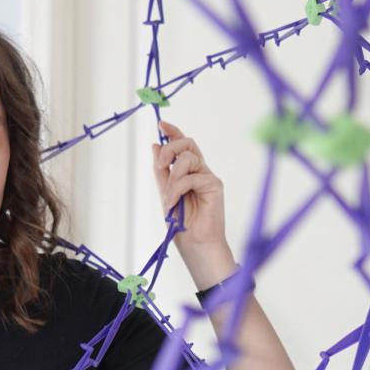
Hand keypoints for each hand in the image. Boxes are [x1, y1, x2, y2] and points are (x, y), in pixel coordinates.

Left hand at [150, 121, 235, 289]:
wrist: (195, 244)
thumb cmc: (182, 224)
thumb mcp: (165, 193)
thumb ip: (162, 171)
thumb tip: (155, 146)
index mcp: (189, 172)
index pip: (183, 145)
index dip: (173, 132)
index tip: (161, 124)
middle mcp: (200, 171)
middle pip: (188, 144)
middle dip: (170, 148)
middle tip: (160, 164)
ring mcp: (208, 177)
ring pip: (188, 159)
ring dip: (172, 177)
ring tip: (168, 198)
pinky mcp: (215, 185)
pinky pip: (191, 177)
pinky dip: (177, 189)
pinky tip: (173, 203)